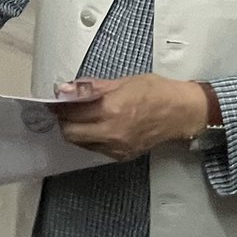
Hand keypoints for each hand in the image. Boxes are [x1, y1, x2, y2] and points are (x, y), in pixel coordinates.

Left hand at [55, 75, 208, 160]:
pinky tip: (97, 125)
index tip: (55, 100)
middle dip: (64, 120)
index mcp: (110, 109)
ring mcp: (117, 148)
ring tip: (82, 116)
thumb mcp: (122, 81)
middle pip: (71, 133)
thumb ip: (91, 88)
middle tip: (66, 109)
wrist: (182, 112)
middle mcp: (111, 132)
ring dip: (76, 130)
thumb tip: (66, 89)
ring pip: (81, 143)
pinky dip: (90, 138)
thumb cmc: (155, 91)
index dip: (59, 106)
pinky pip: (96, 149)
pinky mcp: (122, 156)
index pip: (72, 112)